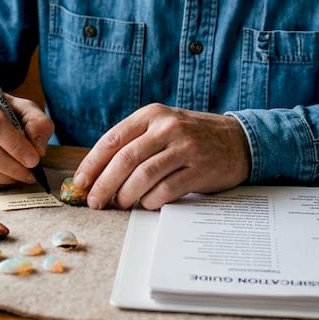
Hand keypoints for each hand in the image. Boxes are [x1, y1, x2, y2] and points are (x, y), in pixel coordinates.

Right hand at [0, 86, 53, 191]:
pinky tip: (6, 178)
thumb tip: (38, 150)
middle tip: (30, 172)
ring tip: (21, 175)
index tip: (34, 159)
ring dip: (4, 177)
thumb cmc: (1, 113)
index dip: (16, 145)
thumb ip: (37, 124)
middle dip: (12, 166)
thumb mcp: (23, 109)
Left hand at [72, 105, 250, 209]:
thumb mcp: (163, 127)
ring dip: (125, 195)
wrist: (238, 141)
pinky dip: (150, 201)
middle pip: (125, 159)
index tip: (80, 183)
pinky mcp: (199, 169)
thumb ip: (135, 142)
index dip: (93, 163)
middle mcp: (167, 127)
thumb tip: (98, 173)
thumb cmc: (192, 138)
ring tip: (118, 205)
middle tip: (93, 202)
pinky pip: (166, 190)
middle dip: (104, 184)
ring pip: (143, 175)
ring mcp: (185, 148)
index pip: (113, 139)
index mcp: (152, 115)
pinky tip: (146, 204)